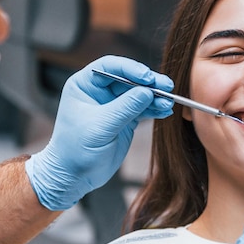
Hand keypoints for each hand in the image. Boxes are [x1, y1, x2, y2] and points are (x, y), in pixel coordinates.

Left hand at [25, 55, 173, 209]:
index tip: (146, 78)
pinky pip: (144, 109)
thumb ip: (125, 108)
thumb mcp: (100, 126)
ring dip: (155, 97)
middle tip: (166, 87)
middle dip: (149, 82)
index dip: (130, 69)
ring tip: (169, 102)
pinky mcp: (126, 119)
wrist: (75, 176)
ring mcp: (115, 105)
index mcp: (85, 85)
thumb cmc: (76, 150)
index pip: (110, 67)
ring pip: (139, 93)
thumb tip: (148, 92)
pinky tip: (165, 111)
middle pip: (129, 78)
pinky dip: (155, 109)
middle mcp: (100, 91)